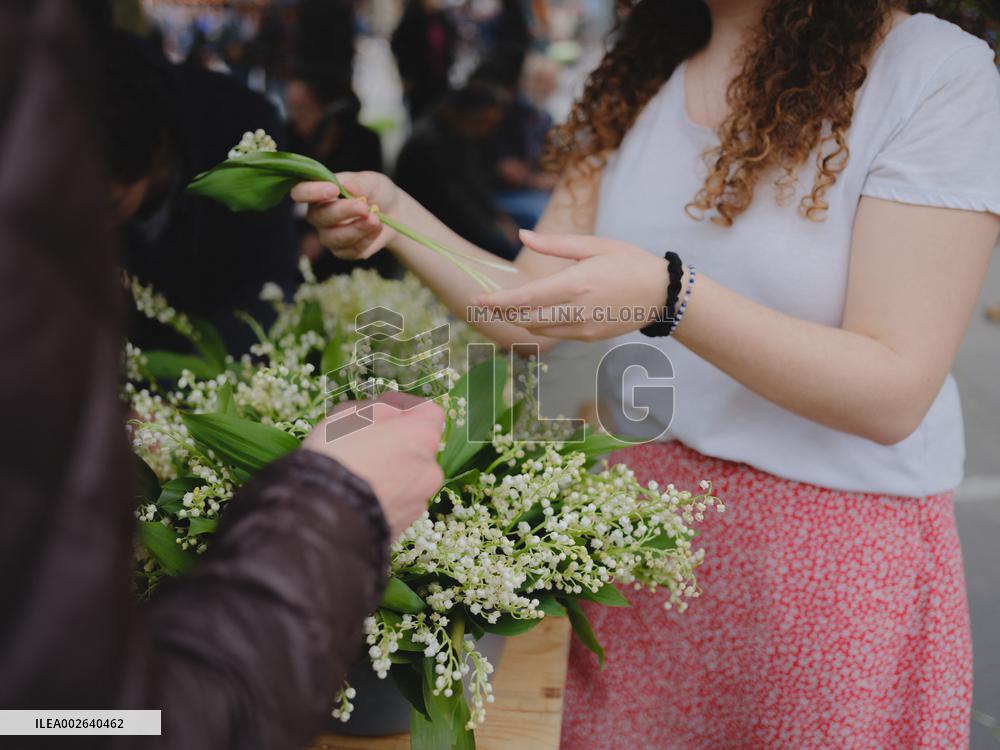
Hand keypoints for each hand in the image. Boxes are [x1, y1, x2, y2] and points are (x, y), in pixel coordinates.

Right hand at [290, 171, 400, 260]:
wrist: (393, 212)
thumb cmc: (376, 192)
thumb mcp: (371, 181)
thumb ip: (359, 183)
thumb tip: (348, 187)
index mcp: (318, 192)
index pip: (300, 192)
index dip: (312, 192)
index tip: (334, 190)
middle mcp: (318, 215)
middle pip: (319, 217)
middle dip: (343, 211)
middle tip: (364, 207)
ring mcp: (328, 235)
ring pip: (334, 237)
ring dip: (357, 228)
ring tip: (376, 219)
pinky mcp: (342, 251)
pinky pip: (351, 250)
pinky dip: (367, 239)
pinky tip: (378, 228)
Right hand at [302, 392, 444, 538]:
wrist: (325, 516)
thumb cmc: (337, 456)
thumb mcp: (351, 414)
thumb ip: (377, 408)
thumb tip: (388, 412)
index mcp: (422, 437)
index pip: (428, 411)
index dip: (406, 405)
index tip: (385, 404)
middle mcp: (429, 470)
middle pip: (418, 446)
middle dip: (396, 440)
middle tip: (365, 439)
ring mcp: (418, 501)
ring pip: (408, 476)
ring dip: (390, 469)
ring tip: (357, 470)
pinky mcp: (403, 525)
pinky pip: (396, 501)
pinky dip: (383, 494)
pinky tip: (358, 493)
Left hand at [471, 230, 669, 340]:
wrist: (663, 293)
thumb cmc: (629, 262)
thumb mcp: (594, 245)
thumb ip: (555, 244)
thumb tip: (521, 236)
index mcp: (575, 284)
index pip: (525, 298)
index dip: (497, 301)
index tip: (477, 298)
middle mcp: (577, 311)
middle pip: (525, 318)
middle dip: (502, 311)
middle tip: (484, 302)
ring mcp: (584, 328)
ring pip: (539, 328)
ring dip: (521, 318)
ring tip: (510, 305)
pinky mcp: (590, 337)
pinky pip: (557, 333)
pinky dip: (543, 322)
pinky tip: (541, 311)